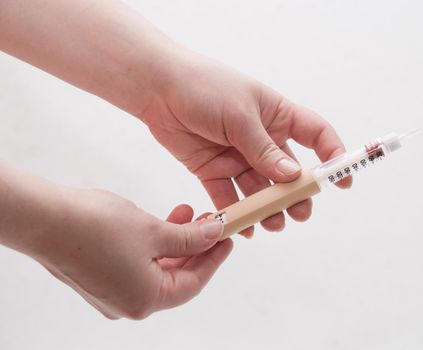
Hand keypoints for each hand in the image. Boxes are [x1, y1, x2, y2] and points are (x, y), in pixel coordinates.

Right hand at [35, 188, 231, 319]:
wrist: (44, 218)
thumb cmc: (95, 227)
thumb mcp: (154, 231)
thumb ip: (189, 237)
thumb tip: (215, 234)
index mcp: (145, 300)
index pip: (193, 283)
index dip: (214, 259)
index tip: (227, 238)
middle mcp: (129, 303)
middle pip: (176, 277)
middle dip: (195, 247)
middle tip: (210, 222)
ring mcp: (113, 292)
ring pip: (158, 268)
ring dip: (176, 242)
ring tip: (188, 213)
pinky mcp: (102, 278)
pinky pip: (139, 264)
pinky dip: (155, 245)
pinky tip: (163, 221)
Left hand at [142, 50, 351, 237]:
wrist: (157, 89)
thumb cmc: (204, 87)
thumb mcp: (240, 116)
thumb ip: (264, 149)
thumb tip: (292, 176)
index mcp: (276, 116)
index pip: (315, 134)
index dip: (332, 155)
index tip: (341, 180)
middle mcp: (261, 138)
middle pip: (288, 171)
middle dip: (296, 194)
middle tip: (299, 213)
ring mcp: (237, 156)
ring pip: (260, 188)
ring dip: (268, 208)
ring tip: (273, 224)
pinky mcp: (213, 170)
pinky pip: (230, 196)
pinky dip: (237, 212)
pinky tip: (246, 226)